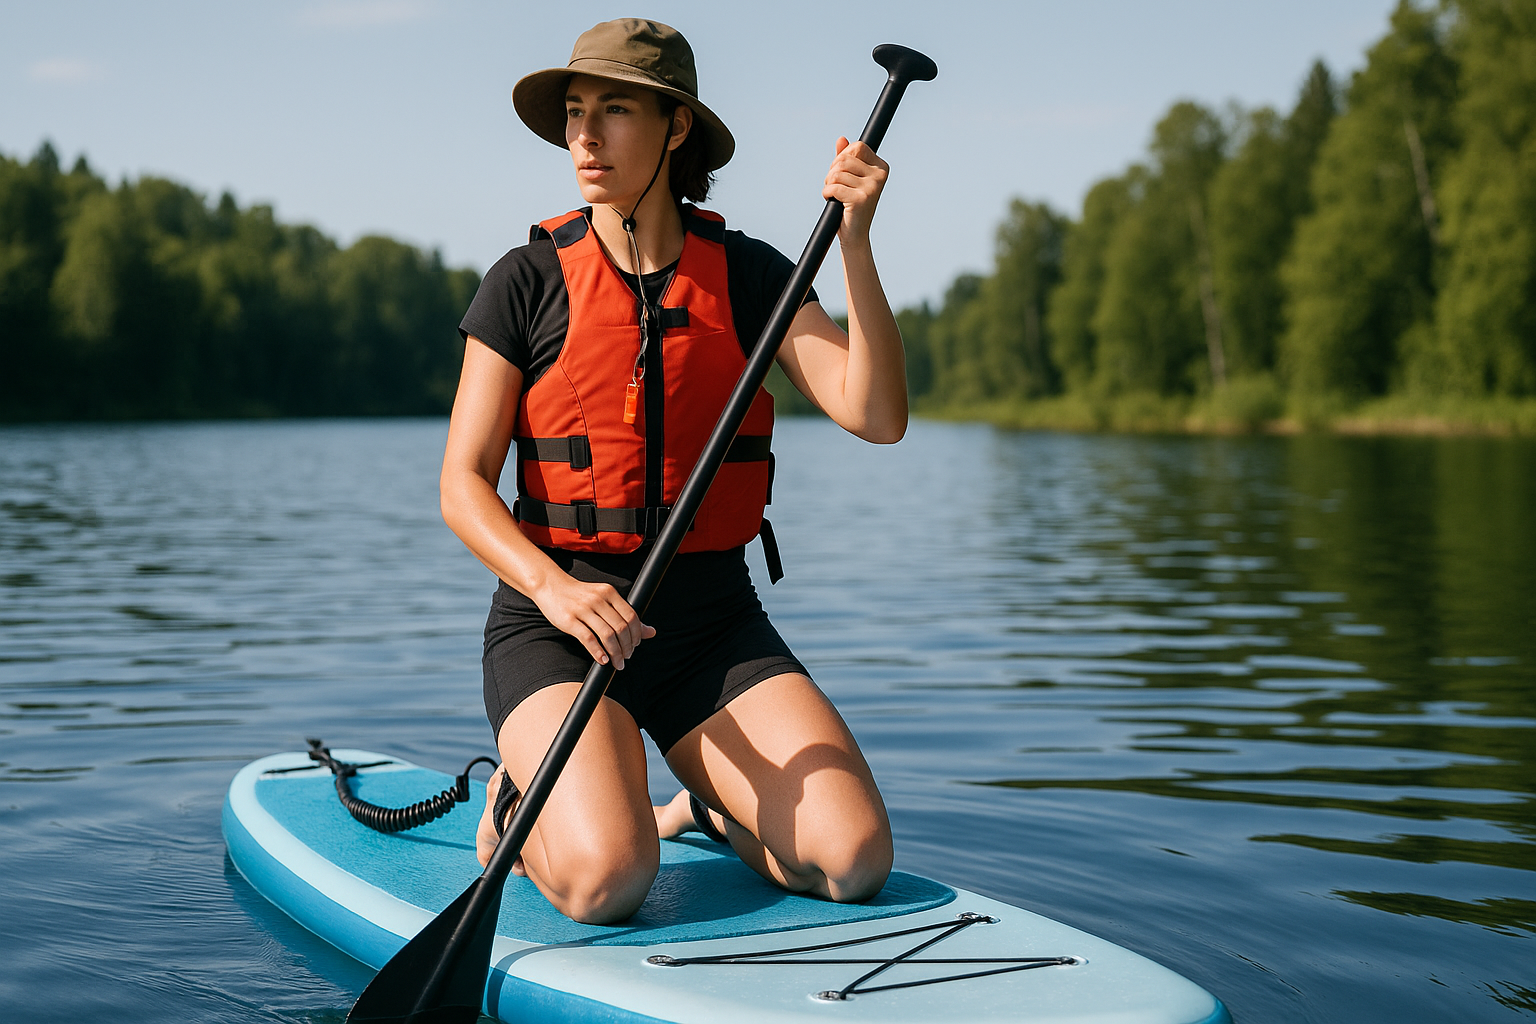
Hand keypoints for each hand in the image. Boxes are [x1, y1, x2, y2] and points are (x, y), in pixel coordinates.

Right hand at [531, 571, 654, 668]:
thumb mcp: (605, 599)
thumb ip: (626, 614)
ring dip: (616, 653)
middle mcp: (598, 599)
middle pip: (621, 628)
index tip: (635, 646)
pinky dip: (598, 652)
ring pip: (607, 635)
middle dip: (627, 647)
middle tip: (626, 657)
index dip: (637, 635)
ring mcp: (583, 609)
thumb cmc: (580, 596)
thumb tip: (651, 632)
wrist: (551, 586)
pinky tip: (603, 660)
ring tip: (618, 663)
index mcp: (609, 593)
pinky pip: (588, 639)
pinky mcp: (569, 620)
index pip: (631, 616)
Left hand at [822, 137, 888, 249]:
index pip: (857, 147)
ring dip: (829, 184)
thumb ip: (847, 158)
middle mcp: (880, 175)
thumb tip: (841, 139)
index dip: (842, 157)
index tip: (842, 173)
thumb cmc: (851, 205)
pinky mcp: (861, 199)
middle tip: (835, 187)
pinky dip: (826, 194)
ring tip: (835, 195)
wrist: (855, 234)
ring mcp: (872, 187)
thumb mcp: (849, 179)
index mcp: (881, 167)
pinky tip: (832, 202)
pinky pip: (834, 187)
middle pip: (844, 159)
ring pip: (837, 173)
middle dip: (832, 172)